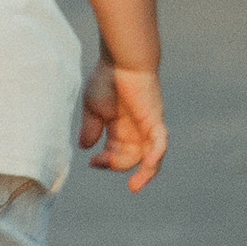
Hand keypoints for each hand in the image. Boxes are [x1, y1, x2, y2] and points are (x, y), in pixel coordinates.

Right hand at [79, 58, 167, 189]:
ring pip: (152, 157)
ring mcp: (148, 126)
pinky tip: (149, 164)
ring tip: (135, 186)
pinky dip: (157, 155)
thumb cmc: (107, 78)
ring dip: (145, 174)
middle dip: (115, 165)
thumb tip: (86, 147)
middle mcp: (136, 131)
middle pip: (131, 159)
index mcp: (121, 130)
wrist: (121, 58)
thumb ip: (91, 128)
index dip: (106, 163)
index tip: (92, 161)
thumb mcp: (93, 108)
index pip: (116, 155)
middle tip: (100, 162)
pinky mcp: (155, 119)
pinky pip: (160, 142)